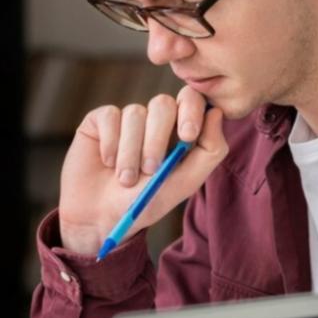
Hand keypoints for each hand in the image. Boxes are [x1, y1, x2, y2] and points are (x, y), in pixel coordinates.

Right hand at [58, 86, 226, 255]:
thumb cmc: (147, 201)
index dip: (192, 110)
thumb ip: (209, 151)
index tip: (188, 135)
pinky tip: (107, 163)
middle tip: (150, 170)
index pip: (191, 99)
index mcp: (179, 129)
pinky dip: (110, 144)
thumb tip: (216, 112)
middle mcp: (154, 119)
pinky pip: (110, 116)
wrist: (103, 217)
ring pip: (134, 114)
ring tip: (126, 179)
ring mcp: (127, 118)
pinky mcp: (101, 120)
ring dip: (130, 152)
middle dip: (157, 140)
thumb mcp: (185, 183)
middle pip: (162, 104)